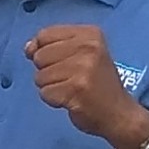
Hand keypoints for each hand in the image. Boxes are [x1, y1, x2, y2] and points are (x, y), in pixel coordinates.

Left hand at [26, 23, 148, 148]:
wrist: (120, 114)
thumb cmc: (97, 83)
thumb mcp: (82, 55)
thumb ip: (53, 46)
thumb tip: (28, 48)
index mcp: (90, 34)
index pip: (44, 35)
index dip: (42, 50)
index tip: (59, 62)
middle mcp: (88, 47)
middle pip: (40, 56)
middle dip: (48, 71)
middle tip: (72, 79)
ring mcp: (83, 68)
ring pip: (40, 76)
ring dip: (51, 87)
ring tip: (73, 89)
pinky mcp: (76, 89)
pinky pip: (45, 93)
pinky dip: (54, 100)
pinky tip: (72, 99)